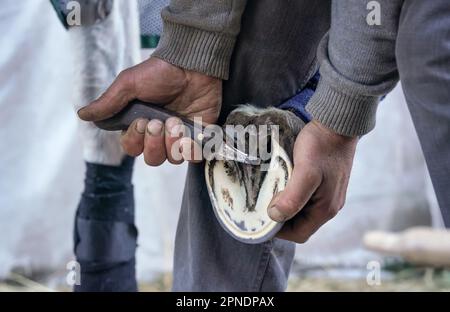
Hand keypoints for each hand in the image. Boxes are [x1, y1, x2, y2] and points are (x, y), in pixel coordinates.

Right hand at [78, 57, 221, 164]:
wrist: (193, 65)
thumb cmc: (160, 72)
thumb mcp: (129, 84)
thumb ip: (109, 103)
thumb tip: (82, 115)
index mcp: (141, 124)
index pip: (132, 148)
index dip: (137, 140)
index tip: (142, 122)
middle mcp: (160, 134)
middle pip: (152, 159)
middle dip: (154, 143)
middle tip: (159, 122)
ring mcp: (180, 136)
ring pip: (173, 160)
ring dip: (173, 143)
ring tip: (177, 122)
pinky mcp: (199, 136)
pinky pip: (194, 156)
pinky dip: (191, 150)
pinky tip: (189, 136)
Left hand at [268, 120, 357, 242]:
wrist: (338, 123)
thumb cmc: (321, 146)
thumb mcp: (305, 172)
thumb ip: (293, 197)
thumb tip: (275, 216)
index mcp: (326, 208)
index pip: (300, 234)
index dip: (279, 231)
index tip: (262, 219)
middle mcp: (329, 206)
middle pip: (300, 224)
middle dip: (280, 219)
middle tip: (261, 206)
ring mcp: (328, 195)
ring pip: (302, 211)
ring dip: (285, 206)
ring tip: (268, 195)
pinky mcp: (325, 183)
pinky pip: (305, 198)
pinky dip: (291, 196)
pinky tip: (281, 185)